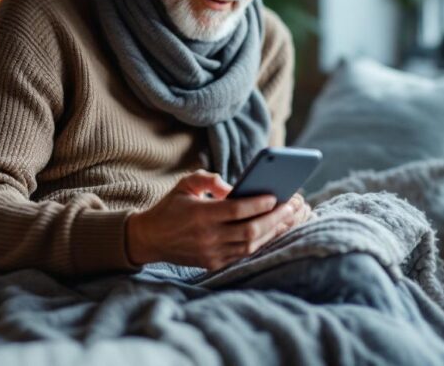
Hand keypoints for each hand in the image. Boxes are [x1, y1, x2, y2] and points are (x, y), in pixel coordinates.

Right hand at [125, 170, 305, 269]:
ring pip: (251, 245)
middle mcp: (208, 237)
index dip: (258, 204)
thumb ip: (209, 180)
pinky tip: (275, 231)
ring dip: (274, 231)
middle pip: (250, 230)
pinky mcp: (213, 263)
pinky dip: (262, 243)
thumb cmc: (171, 207)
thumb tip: (234, 187)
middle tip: (293, 205)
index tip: (276, 196)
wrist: (150, 239)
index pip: (236, 210)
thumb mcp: (185, 184)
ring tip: (291, 217)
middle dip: (275, 218)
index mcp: (200, 215)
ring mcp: (211, 253)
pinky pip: (243, 254)